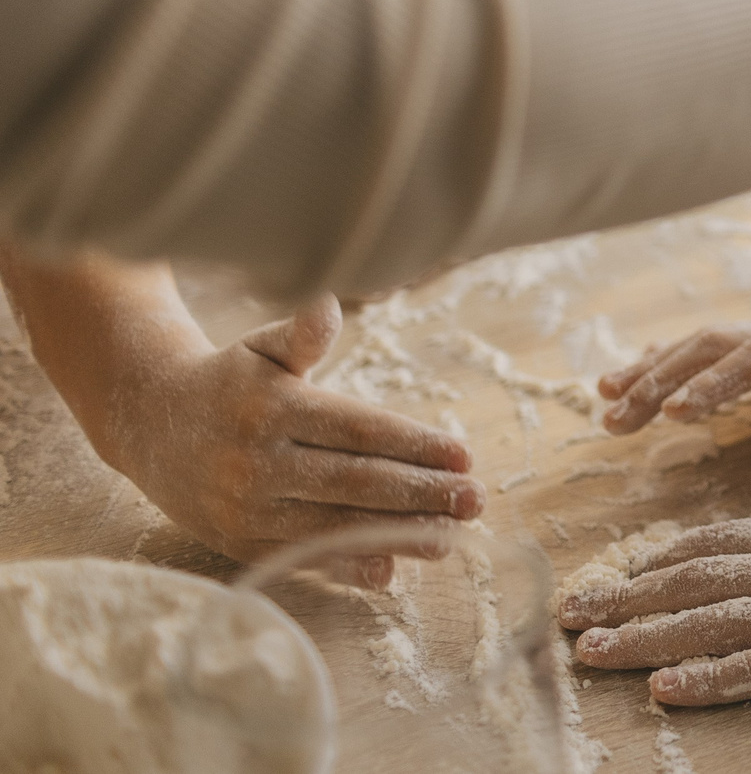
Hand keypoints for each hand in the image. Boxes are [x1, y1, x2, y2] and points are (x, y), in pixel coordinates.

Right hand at [108, 295, 482, 586]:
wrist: (149, 426)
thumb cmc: (227, 380)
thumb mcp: (261, 347)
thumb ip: (302, 334)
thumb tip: (331, 306)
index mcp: (274, 409)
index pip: (359, 431)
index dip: (414, 445)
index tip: (464, 455)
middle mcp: (258, 462)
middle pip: (355, 482)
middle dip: (421, 494)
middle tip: (475, 501)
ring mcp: (247, 508)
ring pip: (334, 525)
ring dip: (398, 534)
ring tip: (451, 537)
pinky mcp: (239, 543)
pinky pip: (302, 556)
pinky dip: (347, 567)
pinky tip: (390, 571)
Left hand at [560, 477, 750, 705]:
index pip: (715, 540)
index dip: (658, 560)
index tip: (613, 575)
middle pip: (693, 579)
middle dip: (625, 600)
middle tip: (568, 618)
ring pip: (710, 622)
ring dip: (643, 639)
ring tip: (588, 654)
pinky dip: (709, 678)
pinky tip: (665, 688)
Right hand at [596, 258, 750, 433]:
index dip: (715, 383)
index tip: (672, 415)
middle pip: (715, 347)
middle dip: (661, 380)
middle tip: (613, 420)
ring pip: (706, 345)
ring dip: (655, 372)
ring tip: (605, 407)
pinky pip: (717, 349)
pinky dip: (672, 361)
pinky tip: (636, 378)